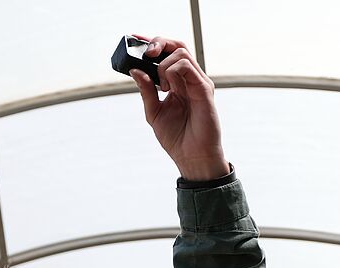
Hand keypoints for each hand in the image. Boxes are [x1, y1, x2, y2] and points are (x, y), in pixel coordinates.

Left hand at [130, 35, 229, 180]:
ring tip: (161, 87)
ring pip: (181, 54)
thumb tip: (135, 71)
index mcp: (178, 83)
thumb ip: (146, 91)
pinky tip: (167, 88)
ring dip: (164, 65)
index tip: (135, 39)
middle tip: (146, 53)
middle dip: (159, 43)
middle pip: (177, 46)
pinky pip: (187, 68)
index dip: (154, 44)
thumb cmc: (176, 137)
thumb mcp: (153, 112)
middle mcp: (189, 79)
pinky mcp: (204, 89)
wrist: (191, 155)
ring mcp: (198, 82)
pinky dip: (172, 72)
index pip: (168, 54)